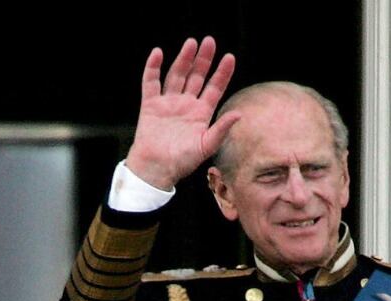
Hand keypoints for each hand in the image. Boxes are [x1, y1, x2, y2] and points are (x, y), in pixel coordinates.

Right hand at [124, 36, 238, 189]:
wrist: (155, 169)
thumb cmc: (181, 162)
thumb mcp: (206, 146)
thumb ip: (221, 130)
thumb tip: (239, 114)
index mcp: (201, 113)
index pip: (215, 88)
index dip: (222, 73)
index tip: (230, 57)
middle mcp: (186, 104)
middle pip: (197, 76)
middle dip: (204, 59)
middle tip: (210, 41)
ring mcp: (168, 103)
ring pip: (177, 75)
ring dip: (183, 59)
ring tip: (191, 43)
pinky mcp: (151, 105)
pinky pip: (151, 82)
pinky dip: (153, 68)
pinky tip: (158, 54)